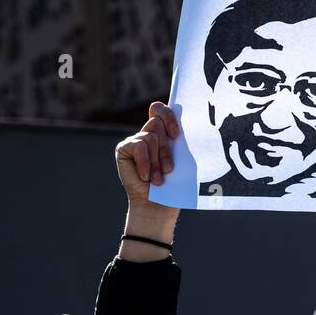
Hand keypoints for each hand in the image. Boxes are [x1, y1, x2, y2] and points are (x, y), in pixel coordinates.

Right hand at [114, 102, 180, 260]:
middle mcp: (147, 134)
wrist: (157, 205)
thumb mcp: (180, 160)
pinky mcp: (124, 148)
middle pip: (157, 124)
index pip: (160, 109)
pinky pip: (139, 146)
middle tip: (168, 169)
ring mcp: (135, 140)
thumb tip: (191, 126)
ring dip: (157, 161)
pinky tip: (145, 177)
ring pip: (150, 137)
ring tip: (158, 179)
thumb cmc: (173, 185)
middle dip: (166, 148)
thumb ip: (179, 141)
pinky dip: (145, 163)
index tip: (176, 135)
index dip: (168, 116)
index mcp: (163, 133)